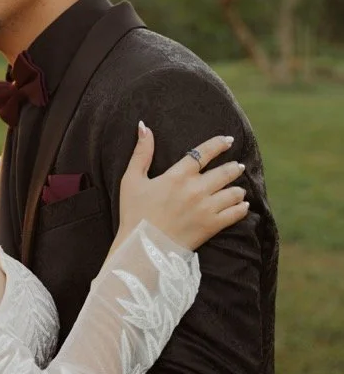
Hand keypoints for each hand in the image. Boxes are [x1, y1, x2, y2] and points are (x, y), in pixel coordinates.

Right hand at [118, 124, 248, 251]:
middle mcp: (196, 189)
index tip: (228, 140)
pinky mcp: (211, 226)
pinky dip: (241, 208)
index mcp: (178, 175)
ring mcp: (206, 208)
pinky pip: (235, 214)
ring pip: (233, 193)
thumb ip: (141, 152)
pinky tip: (242, 206)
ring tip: (238, 189)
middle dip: (234, 167)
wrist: (143, 247)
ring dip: (238, 189)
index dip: (218, 144)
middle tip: (238, 166)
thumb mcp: (132, 179)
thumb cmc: (134, 213)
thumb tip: (144, 126)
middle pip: (225, 172)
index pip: (204, 153)